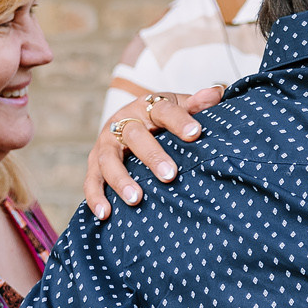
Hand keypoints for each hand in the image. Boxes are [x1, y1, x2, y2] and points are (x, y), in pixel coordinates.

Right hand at [84, 87, 223, 217]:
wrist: (128, 122)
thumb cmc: (160, 119)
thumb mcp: (178, 107)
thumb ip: (197, 104)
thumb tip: (217, 93)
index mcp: (146, 107)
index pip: (163, 110)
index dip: (179, 120)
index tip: (195, 133)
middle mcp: (122, 122)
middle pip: (135, 136)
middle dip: (152, 156)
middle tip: (170, 175)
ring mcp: (105, 144)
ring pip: (108, 160)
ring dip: (121, 180)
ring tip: (136, 199)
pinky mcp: (94, 164)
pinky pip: (91, 181)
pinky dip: (95, 197)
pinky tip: (105, 214)